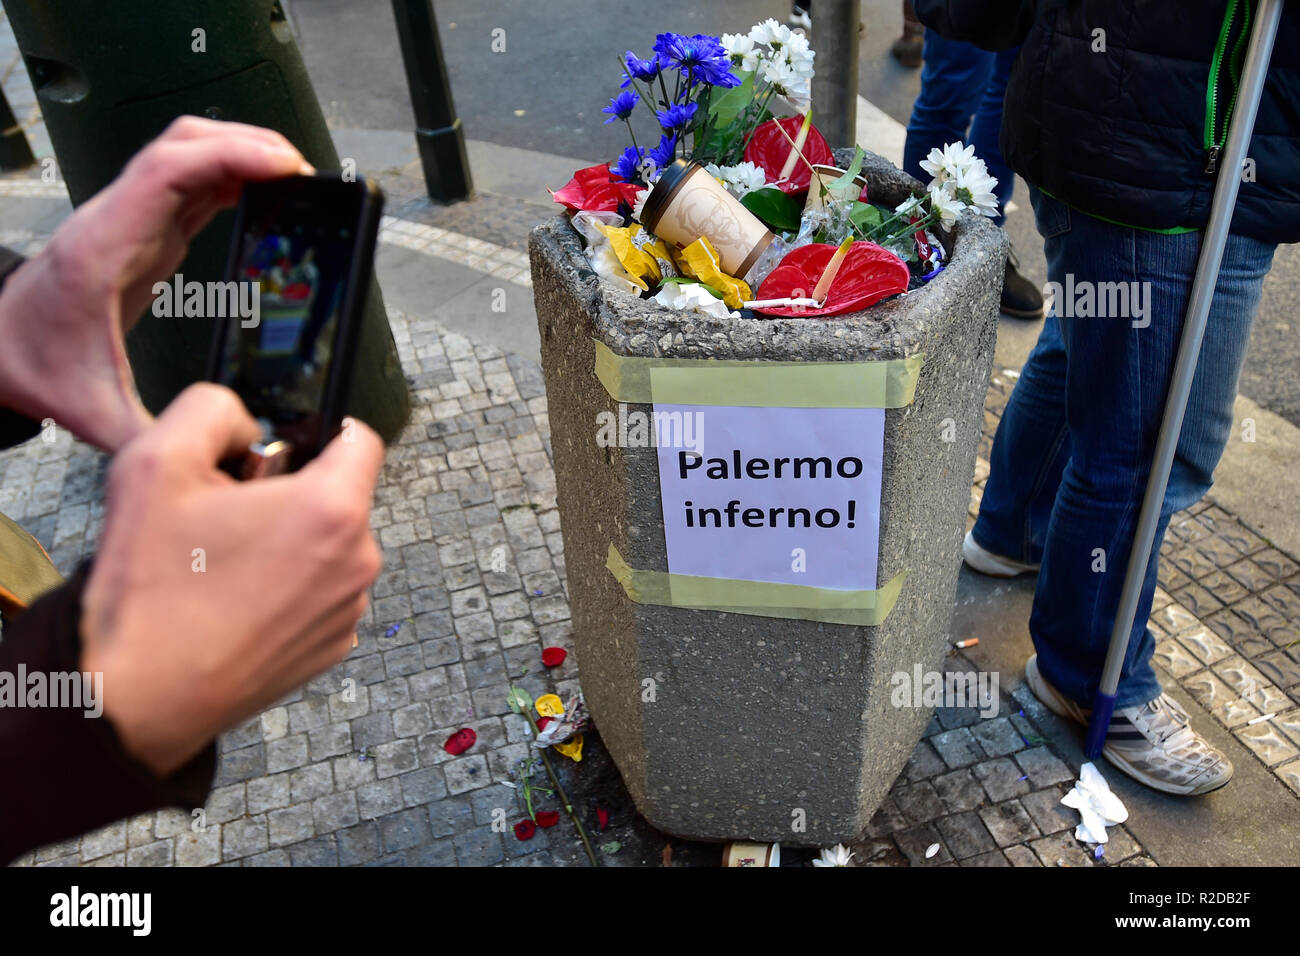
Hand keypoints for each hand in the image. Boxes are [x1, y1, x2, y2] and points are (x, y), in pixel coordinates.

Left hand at [0, 116, 312, 451]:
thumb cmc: (33, 366)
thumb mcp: (93, 412)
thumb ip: (155, 437)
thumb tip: (219, 455)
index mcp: (107, 248)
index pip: (171, 171)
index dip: (233, 156)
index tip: (285, 166)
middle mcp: (120, 220)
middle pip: (186, 144)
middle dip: (249, 144)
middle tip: (305, 173)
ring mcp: (133, 220)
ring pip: (191, 154)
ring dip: (243, 152)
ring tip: (295, 179)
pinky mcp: (146, 232)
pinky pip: (195, 185)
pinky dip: (234, 176)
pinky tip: (266, 194)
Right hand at [79, 383, 383, 776]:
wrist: (133, 699)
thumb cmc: (148, 591)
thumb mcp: (157, 460)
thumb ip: (213, 409)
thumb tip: (249, 423)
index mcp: (332, 510)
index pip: (360, 438)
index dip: (319, 430)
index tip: (284, 446)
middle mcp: (357, 562)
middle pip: (338, 496)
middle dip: (289, 493)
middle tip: (227, 515)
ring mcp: (348, 611)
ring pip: (327, 548)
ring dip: (287, 544)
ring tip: (221, 565)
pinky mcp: (331, 648)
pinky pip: (318, 594)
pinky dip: (285, 590)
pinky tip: (232, 603)